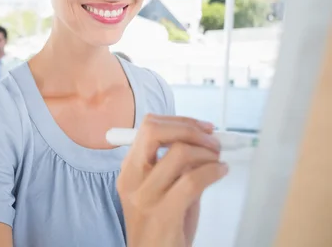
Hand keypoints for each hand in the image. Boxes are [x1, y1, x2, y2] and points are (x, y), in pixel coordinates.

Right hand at [117, 115, 226, 246]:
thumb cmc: (160, 227)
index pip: (148, 127)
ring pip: (180, 153)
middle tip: (212, 141)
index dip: (180, 121)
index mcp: (128, 170)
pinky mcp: (163, 213)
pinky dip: (213, 171)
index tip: (203, 127)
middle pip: (155, 131)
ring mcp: (145, 196)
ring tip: (218, 161)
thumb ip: (174, 166)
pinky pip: (193, 180)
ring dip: (207, 152)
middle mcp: (132, 179)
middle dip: (190, 129)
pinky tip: (221, 172)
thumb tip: (202, 142)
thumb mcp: (159, 191)